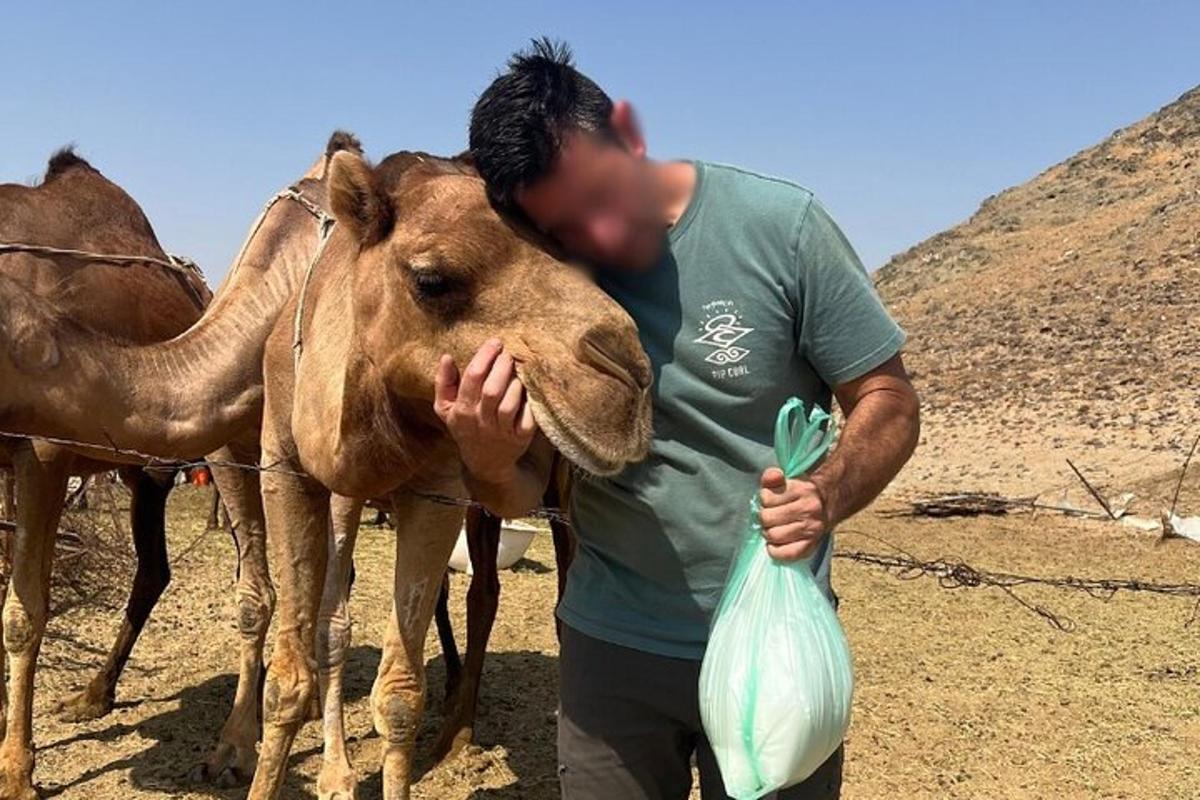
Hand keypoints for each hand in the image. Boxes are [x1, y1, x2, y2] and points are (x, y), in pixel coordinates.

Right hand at [433, 338, 536, 483]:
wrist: (485, 462)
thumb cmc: (466, 427)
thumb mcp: (445, 409)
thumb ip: (443, 383)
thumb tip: (446, 357)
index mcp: (461, 410)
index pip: (472, 378)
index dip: (485, 356)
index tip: (495, 342)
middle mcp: (480, 421)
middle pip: (492, 389)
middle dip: (502, 366)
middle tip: (509, 353)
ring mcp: (501, 431)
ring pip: (509, 404)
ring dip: (516, 383)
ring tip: (518, 371)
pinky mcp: (520, 438)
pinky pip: (528, 418)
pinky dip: (530, 402)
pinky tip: (530, 389)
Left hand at [758, 467, 830, 560]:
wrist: (829, 504)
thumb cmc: (801, 492)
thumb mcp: (787, 479)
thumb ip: (773, 476)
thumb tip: (773, 476)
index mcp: (801, 489)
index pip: (766, 498)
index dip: (764, 499)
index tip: (770, 500)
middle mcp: (808, 509)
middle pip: (767, 518)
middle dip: (765, 517)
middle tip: (771, 517)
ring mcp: (811, 528)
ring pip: (774, 535)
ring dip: (769, 533)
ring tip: (774, 528)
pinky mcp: (812, 545)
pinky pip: (787, 554)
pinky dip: (776, 551)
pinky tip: (775, 544)